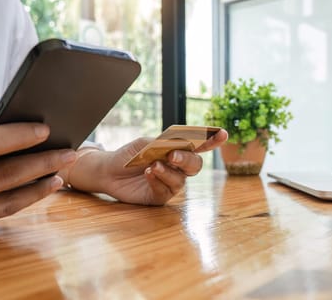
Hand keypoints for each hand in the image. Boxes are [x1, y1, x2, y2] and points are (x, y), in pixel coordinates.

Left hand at [67, 129, 227, 204]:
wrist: (108, 171)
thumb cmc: (128, 156)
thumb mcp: (144, 144)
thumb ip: (161, 145)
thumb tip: (176, 148)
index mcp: (176, 150)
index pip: (198, 145)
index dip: (211, 140)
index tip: (223, 134)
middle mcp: (177, 168)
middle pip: (195, 165)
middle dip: (186, 160)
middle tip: (173, 156)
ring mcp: (170, 183)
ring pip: (180, 180)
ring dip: (167, 172)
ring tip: (152, 166)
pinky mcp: (160, 197)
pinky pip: (166, 191)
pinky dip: (157, 181)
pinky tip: (148, 174)